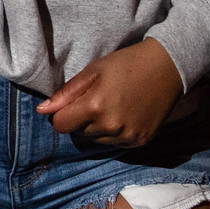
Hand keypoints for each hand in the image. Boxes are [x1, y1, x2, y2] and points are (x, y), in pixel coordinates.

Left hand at [37, 38, 185, 147]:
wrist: (167, 67)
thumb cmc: (126, 64)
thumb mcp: (93, 71)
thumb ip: (66, 93)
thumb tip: (42, 111)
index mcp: (95, 107)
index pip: (61, 125)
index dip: (63, 113)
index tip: (73, 102)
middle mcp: (111, 127)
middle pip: (79, 133)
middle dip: (82, 119)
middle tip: (98, 98)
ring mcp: (127, 137)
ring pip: (97, 140)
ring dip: (98, 128)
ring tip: (113, 105)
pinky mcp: (140, 141)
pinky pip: (116, 144)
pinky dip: (115, 133)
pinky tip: (125, 114)